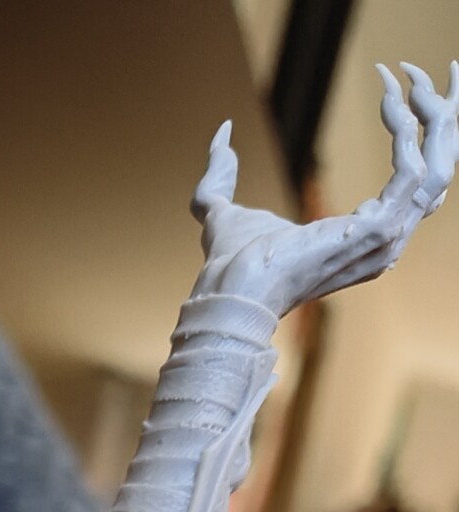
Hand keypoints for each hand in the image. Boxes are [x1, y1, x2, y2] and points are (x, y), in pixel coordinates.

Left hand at [193, 62, 456, 313]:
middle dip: (443, 119)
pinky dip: (407, 132)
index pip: (418, 187)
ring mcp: (385, 240)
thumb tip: (223, 132)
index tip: (401, 95)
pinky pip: (414, 171)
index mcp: (363, 239)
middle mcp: (384, 242)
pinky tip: (390, 103)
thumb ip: (222, 174)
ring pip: (439, 167)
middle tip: (426, 75)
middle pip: (441, 172)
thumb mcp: (225, 209)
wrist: (230, 288)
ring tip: (410, 79)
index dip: (420, 137)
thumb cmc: (230, 263)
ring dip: (434, 117)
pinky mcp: (378, 230)